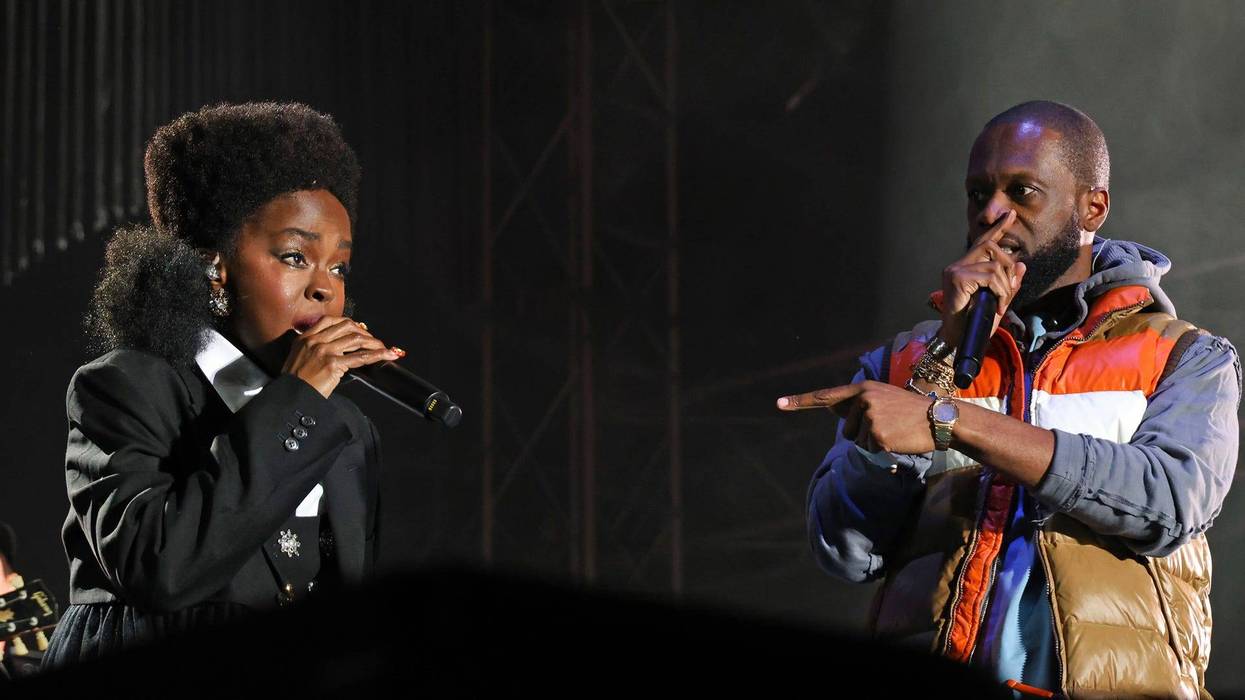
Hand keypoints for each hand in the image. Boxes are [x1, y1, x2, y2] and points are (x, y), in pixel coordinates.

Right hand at [282, 317, 403, 397]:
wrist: (289, 397)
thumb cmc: (295, 383)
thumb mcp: (299, 358)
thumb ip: (313, 349)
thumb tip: (338, 348)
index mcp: (305, 337)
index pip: (330, 320)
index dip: (349, 323)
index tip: (360, 329)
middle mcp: (314, 341)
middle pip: (346, 326)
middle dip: (364, 332)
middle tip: (374, 341)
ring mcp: (324, 351)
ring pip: (356, 339)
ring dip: (374, 343)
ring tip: (385, 348)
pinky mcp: (332, 364)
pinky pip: (360, 357)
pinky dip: (377, 355)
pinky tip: (387, 355)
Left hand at [776, 381, 936, 454]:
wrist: (940, 419)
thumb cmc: (911, 411)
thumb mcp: (883, 399)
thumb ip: (857, 404)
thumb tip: (831, 408)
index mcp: (862, 389)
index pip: (826, 396)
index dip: (800, 401)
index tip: (779, 403)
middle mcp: (862, 400)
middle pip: (847, 430)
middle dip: (864, 433)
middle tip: (889, 425)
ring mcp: (869, 418)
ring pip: (858, 442)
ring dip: (875, 442)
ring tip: (895, 430)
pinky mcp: (877, 436)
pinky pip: (870, 450)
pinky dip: (883, 450)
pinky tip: (898, 439)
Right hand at [940, 210, 1026, 345]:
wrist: (959, 341)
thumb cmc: (975, 324)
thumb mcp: (998, 301)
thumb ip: (1008, 284)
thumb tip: (1021, 266)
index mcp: (965, 268)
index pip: (983, 242)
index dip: (998, 229)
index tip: (1010, 214)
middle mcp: (957, 265)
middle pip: (991, 247)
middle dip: (1007, 267)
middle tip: (1008, 291)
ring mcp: (955, 271)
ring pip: (994, 264)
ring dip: (1005, 286)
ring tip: (1001, 304)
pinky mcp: (956, 278)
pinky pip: (990, 275)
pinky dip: (1001, 291)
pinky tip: (998, 306)